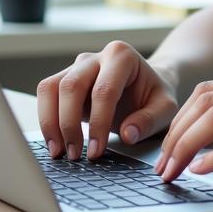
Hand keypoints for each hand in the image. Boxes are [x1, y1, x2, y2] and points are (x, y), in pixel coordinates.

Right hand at [36, 40, 178, 160]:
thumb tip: (127, 134)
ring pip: (51, 88)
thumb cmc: (154, 95)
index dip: (98, 123)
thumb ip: (150, 120)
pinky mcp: (65, 80)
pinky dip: (46, 119)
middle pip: (71, 85)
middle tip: (75, 155)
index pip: (104, 90)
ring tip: (59, 152)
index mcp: (122, 56)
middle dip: (69, 124)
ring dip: (50, 122)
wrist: (146, 85)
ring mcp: (78, 67)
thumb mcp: (165, 108)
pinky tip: (55, 142)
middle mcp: (96, 57)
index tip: (97, 151)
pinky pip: (46, 95)